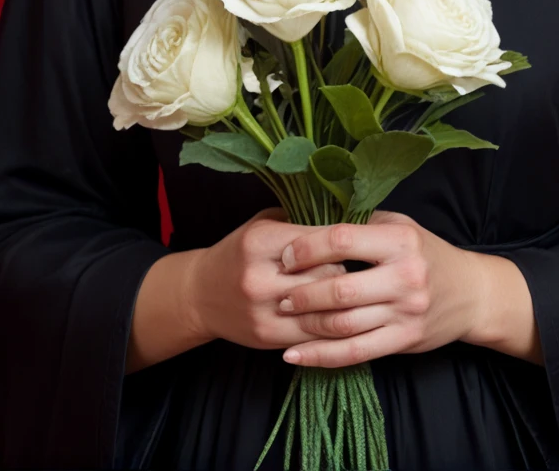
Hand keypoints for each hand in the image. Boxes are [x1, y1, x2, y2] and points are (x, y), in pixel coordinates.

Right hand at [186, 206, 350, 351]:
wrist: (200, 295)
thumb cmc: (240, 253)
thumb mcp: (263, 224)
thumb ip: (301, 222)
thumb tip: (349, 220)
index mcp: (261, 240)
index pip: (320, 240)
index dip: (344, 243)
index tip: (356, 243)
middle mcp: (260, 276)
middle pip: (327, 275)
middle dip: (348, 272)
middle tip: (358, 269)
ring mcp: (263, 310)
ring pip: (324, 308)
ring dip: (344, 302)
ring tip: (355, 293)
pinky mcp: (268, 336)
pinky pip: (314, 334)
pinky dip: (333, 326)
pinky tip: (343, 316)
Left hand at [272, 209, 484, 367]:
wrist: (471, 293)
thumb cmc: (426, 252)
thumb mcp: (400, 226)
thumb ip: (361, 223)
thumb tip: (309, 218)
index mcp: (400, 240)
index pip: (343, 239)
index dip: (308, 248)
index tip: (285, 255)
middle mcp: (405, 276)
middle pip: (340, 289)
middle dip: (302, 292)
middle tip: (279, 292)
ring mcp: (406, 312)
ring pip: (345, 324)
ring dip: (307, 323)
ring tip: (284, 316)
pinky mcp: (404, 341)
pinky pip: (355, 353)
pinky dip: (320, 357)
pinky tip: (295, 355)